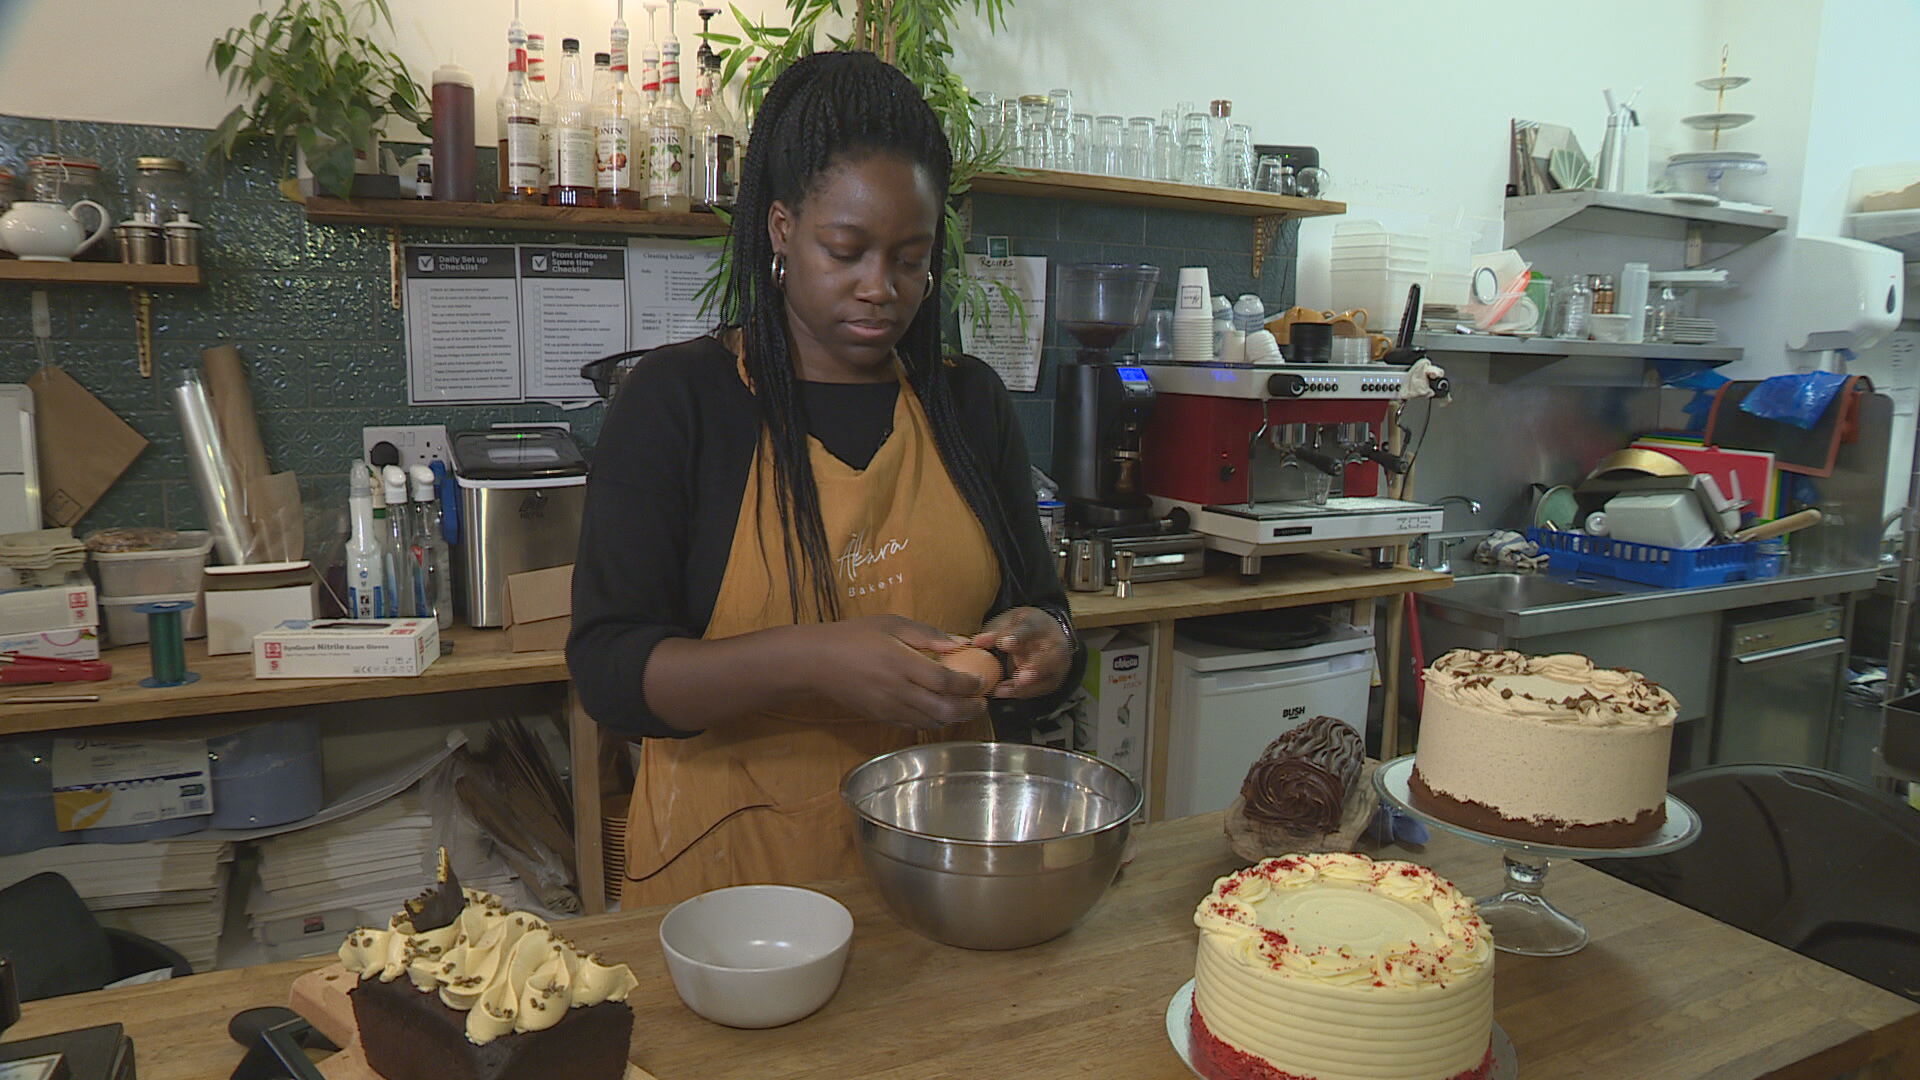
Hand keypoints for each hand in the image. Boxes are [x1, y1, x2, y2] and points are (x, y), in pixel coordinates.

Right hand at [802, 615, 986, 731]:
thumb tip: (960, 643)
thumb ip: (927, 634)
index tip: (981, 680)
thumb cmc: (854, 636)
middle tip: (983, 702)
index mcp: (900, 663)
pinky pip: (913, 725)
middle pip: (943, 709)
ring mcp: (888, 707)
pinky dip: (932, 721)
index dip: (968, 684)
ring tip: (966, 707)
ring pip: (930, 722)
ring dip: (953, 718)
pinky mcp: (880, 717)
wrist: (816, 662)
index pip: (944, 681)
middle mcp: (896, 689)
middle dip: (969, 709)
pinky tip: (940, 711)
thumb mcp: (891, 624)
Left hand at [971, 607, 1070, 699]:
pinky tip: (1005, 693)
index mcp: (1039, 624)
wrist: (1046, 635)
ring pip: (1048, 677)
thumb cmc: (1022, 629)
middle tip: (1020, 678)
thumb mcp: (1008, 623)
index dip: (1018, 637)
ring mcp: (1058, 665)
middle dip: (1036, 668)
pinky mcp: (1053, 680)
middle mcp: (1054, 645)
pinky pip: (1040, 689)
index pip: (1030, 629)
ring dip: (1028, 686)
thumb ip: (995, 633)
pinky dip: (1023, 693)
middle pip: (1050, 657)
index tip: (1004, 644)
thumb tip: (976, 642)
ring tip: (1005, 691)